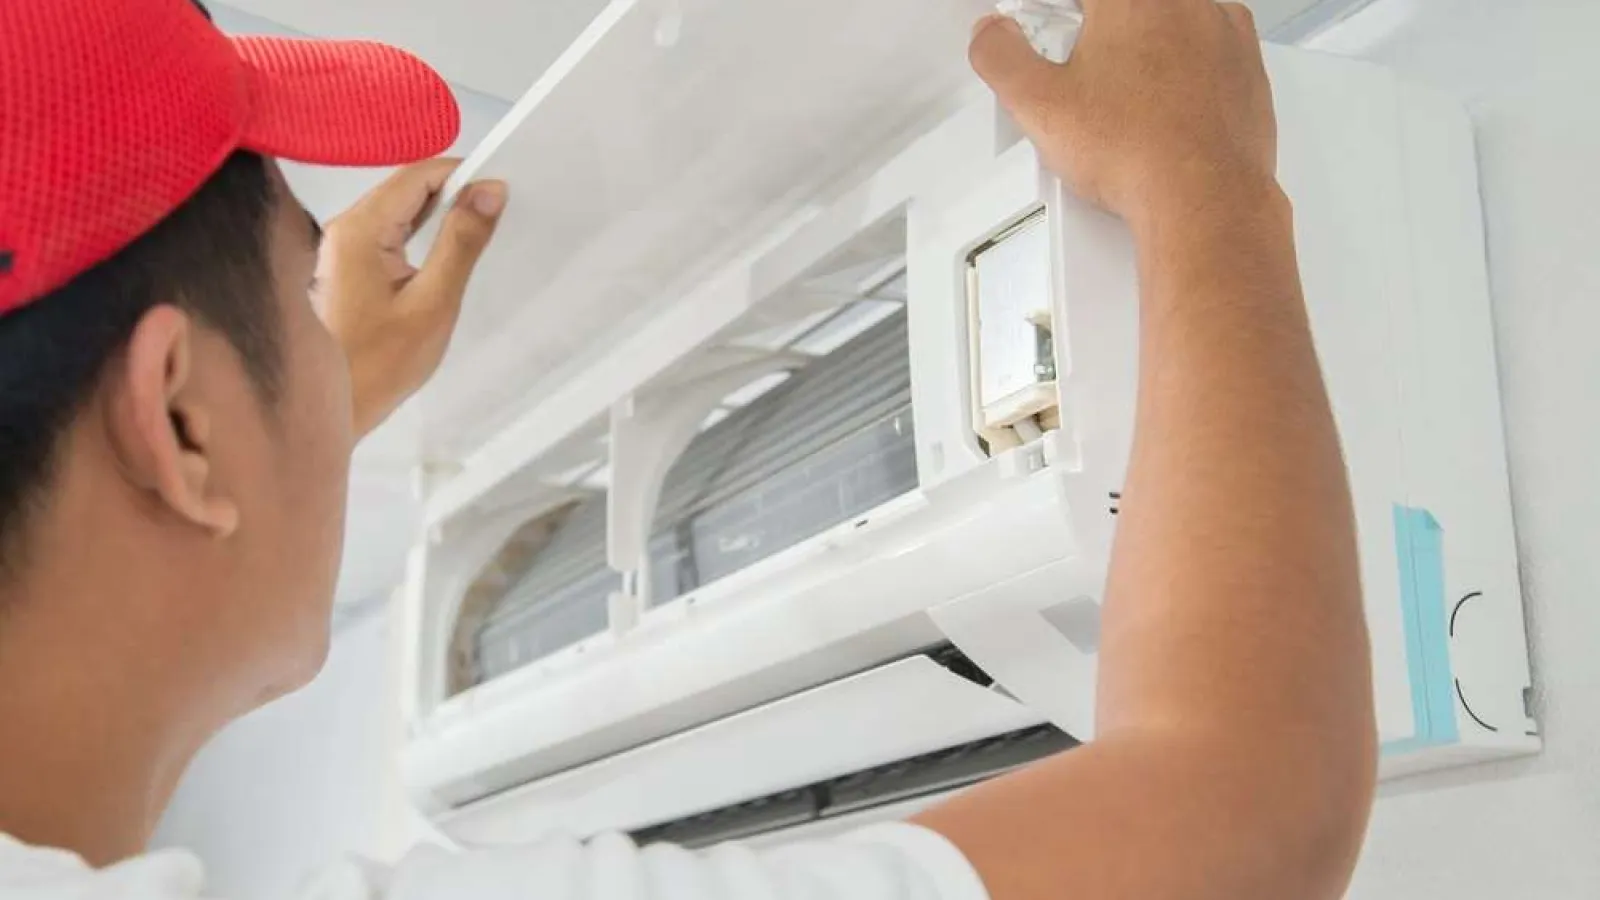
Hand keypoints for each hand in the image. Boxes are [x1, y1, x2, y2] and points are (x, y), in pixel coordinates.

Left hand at [315, 158, 506, 436]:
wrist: (336, 408)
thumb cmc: (381, 362)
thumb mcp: (434, 301)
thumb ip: (462, 241)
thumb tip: (490, 189)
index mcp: (360, 229)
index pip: (416, 176)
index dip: (461, 173)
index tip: (501, 189)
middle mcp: (344, 227)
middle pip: (405, 187)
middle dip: (452, 190)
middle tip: (497, 209)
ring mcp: (342, 246)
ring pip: (398, 208)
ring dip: (438, 211)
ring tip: (478, 227)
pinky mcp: (347, 266)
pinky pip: (389, 231)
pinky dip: (420, 231)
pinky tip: (445, 248)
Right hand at [970, 0, 1277, 233]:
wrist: (1202, 197)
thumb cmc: (1136, 152)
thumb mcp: (1037, 104)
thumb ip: (1000, 57)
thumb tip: (991, 34)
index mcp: (1129, 0)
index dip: (1055, 15)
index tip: (1044, 26)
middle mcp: (1182, 3)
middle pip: (1126, 7)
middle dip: (1097, 27)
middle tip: (1077, 58)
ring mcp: (1221, 29)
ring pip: (1170, 15)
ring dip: (1143, 38)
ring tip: (1119, 86)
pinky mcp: (1246, 63)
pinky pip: (1210, 41)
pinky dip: (1185, 59)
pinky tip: (1161, 97)